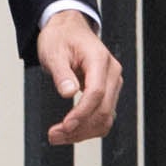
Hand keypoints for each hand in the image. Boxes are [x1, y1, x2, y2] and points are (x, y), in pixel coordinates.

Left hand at [37, 11, 122, 144]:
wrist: (68, 29)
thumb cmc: (61, 37)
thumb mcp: (54, 52)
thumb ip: (62, 73)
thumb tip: (69, 92)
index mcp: (99, 59)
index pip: (96, 93)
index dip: (81, 113)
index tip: (65, 126)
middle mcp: (111, 72)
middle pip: (103, 110)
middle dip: (79, 128)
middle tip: (54, 136)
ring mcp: (112, 83)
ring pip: (105, 118)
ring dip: (83, 132)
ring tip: (59, 136)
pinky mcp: (107, 91)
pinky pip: (103, 115)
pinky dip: (88, 127)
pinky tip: (71, 131)